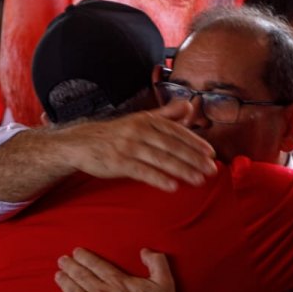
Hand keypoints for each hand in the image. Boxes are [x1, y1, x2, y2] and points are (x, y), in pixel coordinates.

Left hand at [55, 248, 178, 291]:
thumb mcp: (164, 282)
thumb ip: (156, 262)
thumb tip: (145, 251)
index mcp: (118, 281)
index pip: (95, 265)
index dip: (83, 257)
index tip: (75, 252)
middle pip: (81, 276)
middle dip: (70, 266)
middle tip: (61, 260)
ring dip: (65, 282)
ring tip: (58, 276)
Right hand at [57, 103, 216, 191]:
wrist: (81, 143)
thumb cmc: (114, 133)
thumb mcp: (140, 119)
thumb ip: (166, 114)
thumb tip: (189, 105)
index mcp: (146, 120)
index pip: (176, 131)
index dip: (195, 142)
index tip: (210, 153)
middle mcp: (138, 131)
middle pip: (171, 146)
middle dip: (193, 159)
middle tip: (211, 170)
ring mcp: (128, 147)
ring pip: (160, 159)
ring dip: (182, 170)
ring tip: (198, 180)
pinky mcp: (118, 163)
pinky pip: (142, 171)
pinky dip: (158, 179)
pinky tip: (173, 186)